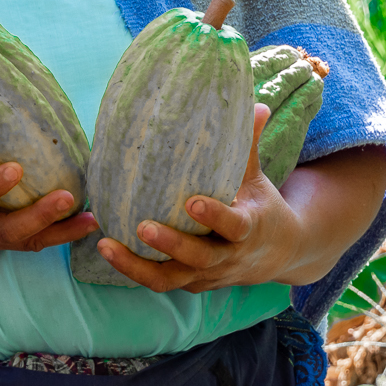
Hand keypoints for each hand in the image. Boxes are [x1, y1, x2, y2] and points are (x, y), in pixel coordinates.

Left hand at [95, 108, 385, 292]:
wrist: (280, 254)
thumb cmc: (261, 205)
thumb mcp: (258, 177)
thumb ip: (250, 144)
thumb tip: (255, 102)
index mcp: (250, 228)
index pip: (234, 225)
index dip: (214, 217)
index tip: (192, 202)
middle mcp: (229, 257)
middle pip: (199, 258)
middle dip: (170, 245)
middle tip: (141, 225)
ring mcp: (208, 275)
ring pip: (171, 279)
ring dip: (137, 266)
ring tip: (106, 245)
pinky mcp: (191, 283)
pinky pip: (161, 281)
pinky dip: (134, 269)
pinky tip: (108, 249)